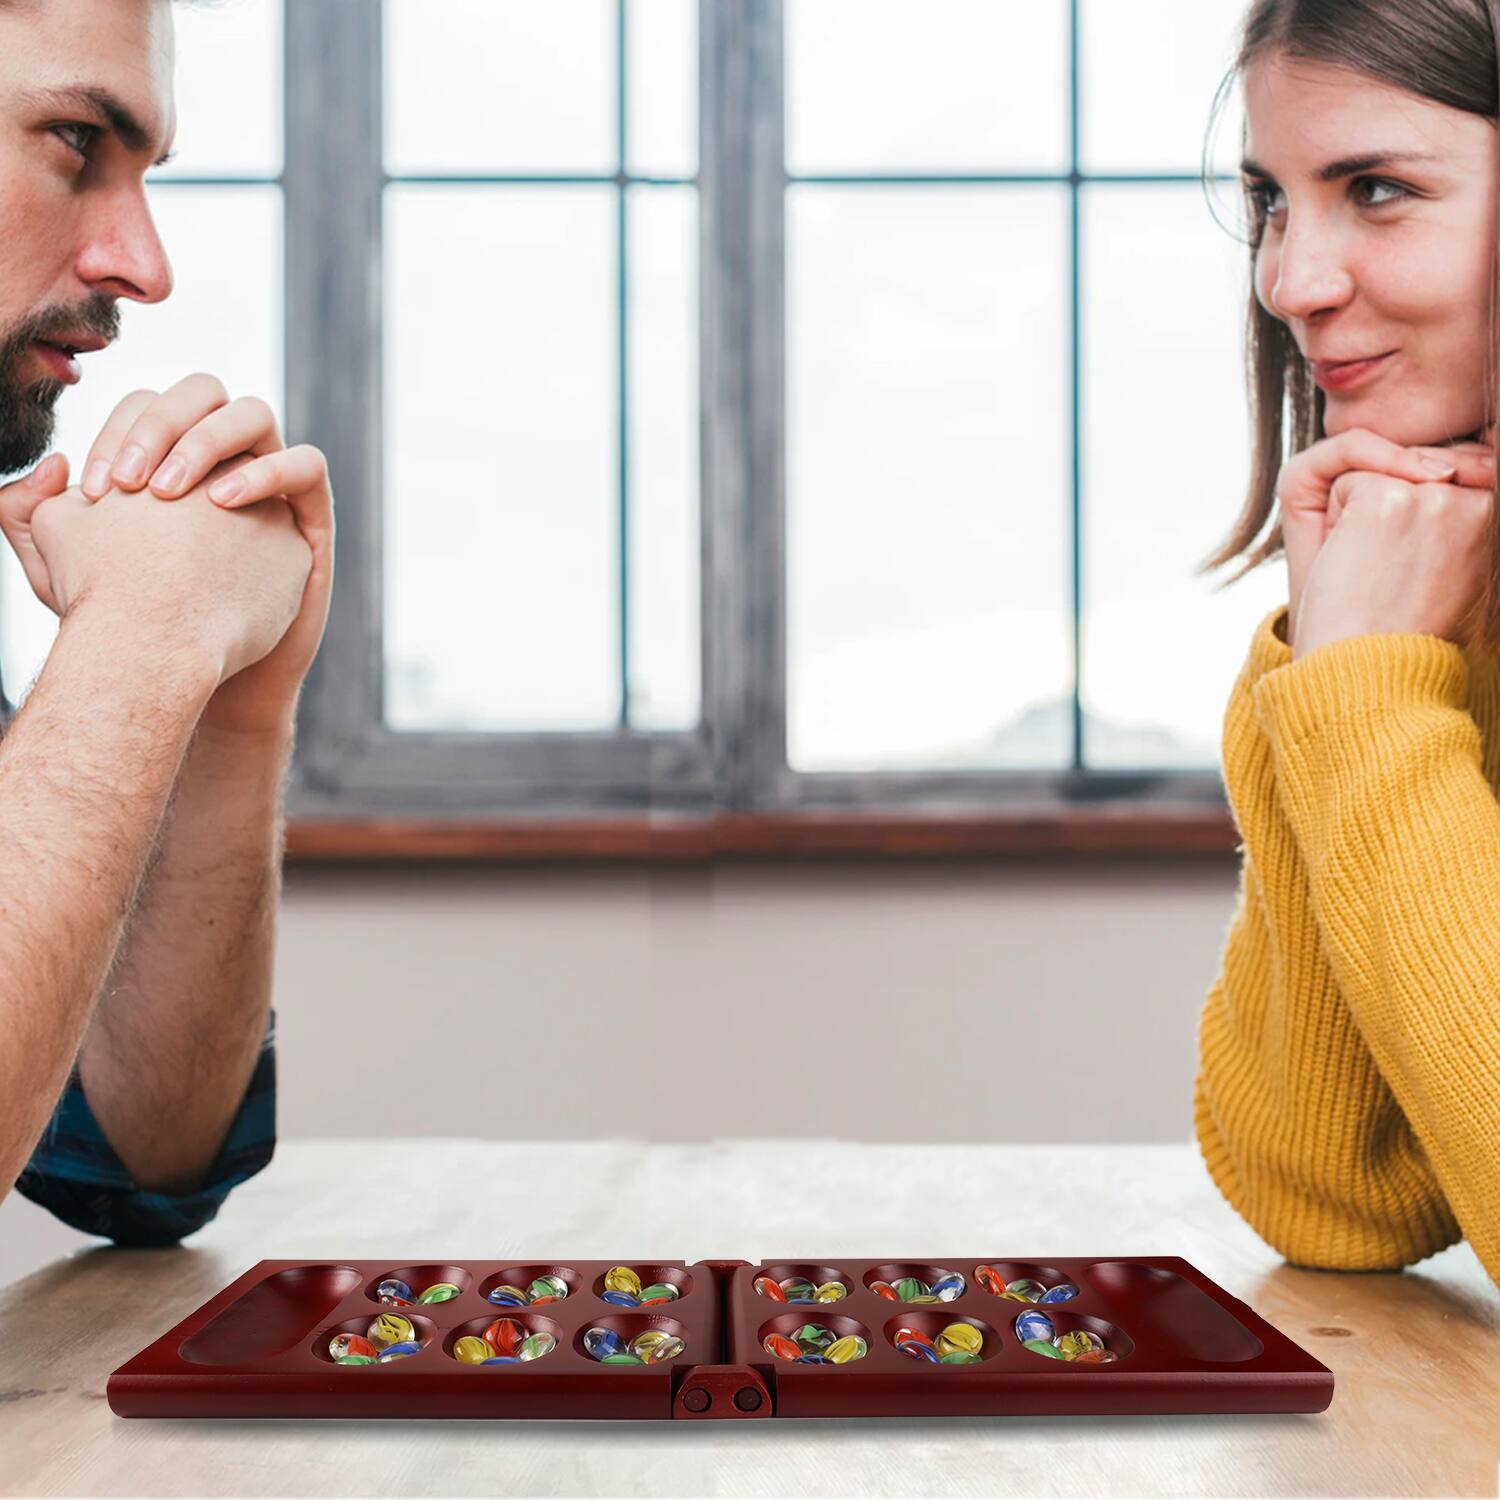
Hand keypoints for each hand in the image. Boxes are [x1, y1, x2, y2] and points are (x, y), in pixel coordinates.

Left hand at [2, 376, 334, 735]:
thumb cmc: (128, 628)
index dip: (117, 430)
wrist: (190, 682)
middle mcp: (220, 461)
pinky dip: (268, 469)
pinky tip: (224, 502)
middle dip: (163, 425)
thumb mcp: (60, 572)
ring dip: (208, 441)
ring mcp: (269, 484)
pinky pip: (306, 465)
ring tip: (173, 492)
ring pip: (253, 415)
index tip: (93, 489)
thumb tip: (54, 463)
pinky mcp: (310, 518)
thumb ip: (32, 515)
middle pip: (201, 393)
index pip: (147, 405)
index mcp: (165, 460)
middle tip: (134, 484)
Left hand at [1292, 468, 1493, 658]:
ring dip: (1356, 516)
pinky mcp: (1394, 499)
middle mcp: (1481, 504)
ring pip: (1374, 469)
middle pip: (1406, 466)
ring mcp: (1440, 498)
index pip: (1437, 475)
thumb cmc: (1392, 626)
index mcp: (1495, 519)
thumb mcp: (1437, 558)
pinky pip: (1342, 480)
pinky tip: (1352, 561)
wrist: (1362, 673)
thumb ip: (1446, 500)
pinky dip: (1330, 519)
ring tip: (1372, 571)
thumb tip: (1445, 466)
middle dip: (1379, 513)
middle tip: (1385, 579)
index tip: (1408, 574)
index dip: (1402, 522)